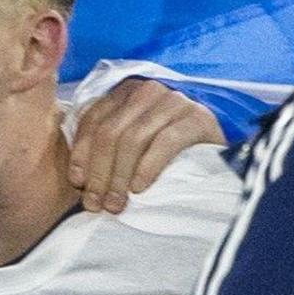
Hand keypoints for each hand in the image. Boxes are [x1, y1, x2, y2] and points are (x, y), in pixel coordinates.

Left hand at [62, 74, 221, 209]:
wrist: (217, 151)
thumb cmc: (166, 153)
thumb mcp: (131, 145)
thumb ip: (105, 147)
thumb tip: (76, 176)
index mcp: (125, 92)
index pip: (93, 119)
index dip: (81, 153)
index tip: (78, 183)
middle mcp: (148, 90)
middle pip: (110, 132)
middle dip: (99, 172)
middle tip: (97, 203)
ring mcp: (174, 101)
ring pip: (133, 138)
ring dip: (119, 176)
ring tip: (116, 203)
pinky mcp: (197, 118)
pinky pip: (164, 142)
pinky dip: (147, 167)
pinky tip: (139, 188)